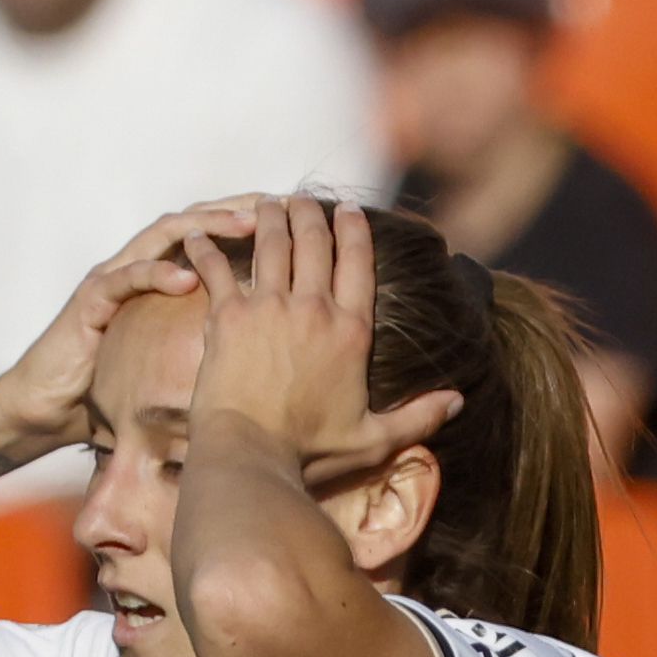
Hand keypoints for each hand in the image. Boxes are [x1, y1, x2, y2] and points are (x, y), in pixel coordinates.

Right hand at [0, 202, 255, 464]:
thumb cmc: (111, 389)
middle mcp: (137, 265)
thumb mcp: (170, 363)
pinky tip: (188, 279)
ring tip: (246, 226)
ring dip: (207, 226)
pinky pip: (125, 278)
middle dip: (237, 208)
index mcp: (160, 276)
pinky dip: (157, 274)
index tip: (294, 219)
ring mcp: (113, 277)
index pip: (211, 235)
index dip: (251, 221)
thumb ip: (206, 348)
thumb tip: (267, 362)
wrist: (48, 405)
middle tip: (278, 204)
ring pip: (163, 235)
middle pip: (194, 220)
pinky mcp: (90, 299)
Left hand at [177, 193, 462, 484]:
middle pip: (315, 243)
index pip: (358, 264)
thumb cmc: (310, 453)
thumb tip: (458, 402)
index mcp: (351, 331)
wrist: (251, 456)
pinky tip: (198, 235)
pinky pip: (217, 270)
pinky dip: (206, 249)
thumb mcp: (372, 439)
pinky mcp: (228, 316)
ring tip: (267, 204)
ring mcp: (269, 308)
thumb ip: (418, 418)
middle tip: (302, 200)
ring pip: (272, 245)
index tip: (347, 210)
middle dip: (309, 213)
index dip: (354, 230)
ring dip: (270, 218)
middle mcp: (313, 309)